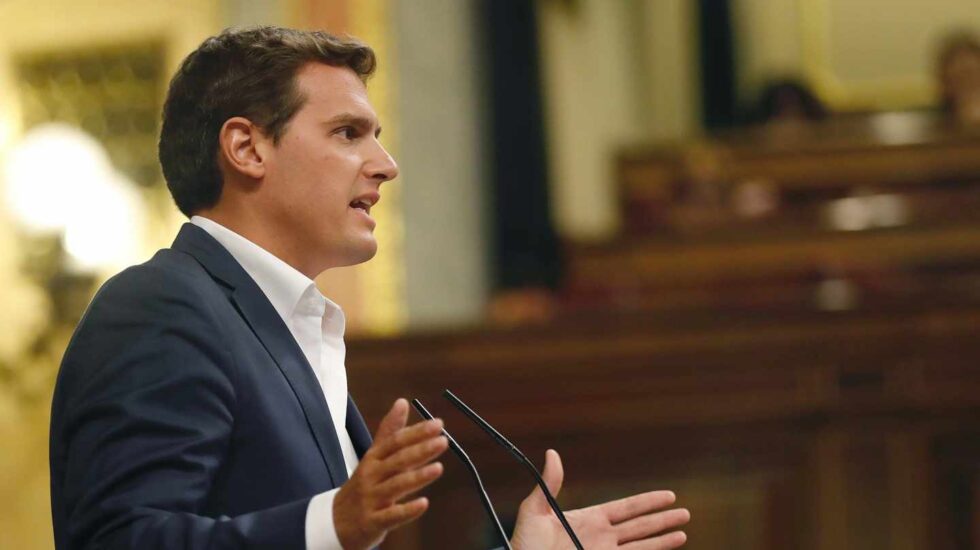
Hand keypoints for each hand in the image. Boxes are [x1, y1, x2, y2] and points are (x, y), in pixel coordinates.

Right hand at [333, 398, 448, 548]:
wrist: (335, 521)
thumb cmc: (362, 486)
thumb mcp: (373, 457)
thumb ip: (389, 432)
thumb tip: (402, 402)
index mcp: (373, 459)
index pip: (395, 441)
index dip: (416, 432)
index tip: (438, 424)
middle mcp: (371, 476)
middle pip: (397, 460)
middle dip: (420, 450)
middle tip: (443, 441)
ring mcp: (371, 499)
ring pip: (395, 486)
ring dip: (417, 476)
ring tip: (438, 468)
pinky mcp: (373, 521)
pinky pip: (391, 516)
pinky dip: (407, 510)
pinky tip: (423, 504)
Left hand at [511, 450, 689, 549]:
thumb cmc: (524, 544)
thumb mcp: (534, 510)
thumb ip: (549, 484)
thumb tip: (552, 453)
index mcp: (589, 519)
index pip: (626, 508)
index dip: (647, 502)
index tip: (668, 496)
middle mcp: (601, 537)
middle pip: (641, 526)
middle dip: (663, 520)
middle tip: (686, 513)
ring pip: (642, 546)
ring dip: (663, 540)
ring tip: (684, 533)